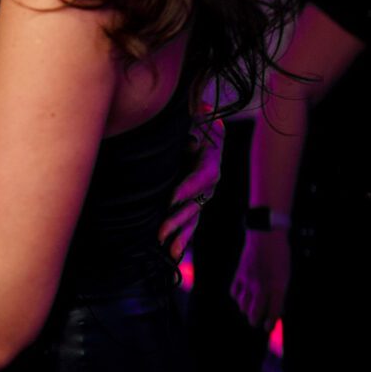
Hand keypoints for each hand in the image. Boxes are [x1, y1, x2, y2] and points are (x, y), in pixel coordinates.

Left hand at [158, 114, 223, 261]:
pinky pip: (191, 222)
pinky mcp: (196, 201)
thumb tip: (193, 129)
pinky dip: (183, 239)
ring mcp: (204, 194)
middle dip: (177, 219)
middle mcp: (210, 180)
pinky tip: (173, 255)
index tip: (171, 199)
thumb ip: (195, 120)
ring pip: (193, 217)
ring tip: (168, 251)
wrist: (204, 125)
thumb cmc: (194, 119)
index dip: (188, 188)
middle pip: (196, 203)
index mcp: (211, 159)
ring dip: (180, 235)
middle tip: (160, 232)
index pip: (203, 177)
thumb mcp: (195, 116)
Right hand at [230, 228, 289, 328]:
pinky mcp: (239, 274)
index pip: (272, 312)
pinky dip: (237, 298)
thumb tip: (277, 309)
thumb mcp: (286, 275)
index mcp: (277, 287)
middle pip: (254, 312)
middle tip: (256, 322)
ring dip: (246, 310)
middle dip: (254, 321)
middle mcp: (261, 286)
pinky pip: (234, 293)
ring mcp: (248, 281)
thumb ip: (281, 293)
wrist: (266, 235)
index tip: (267, 327)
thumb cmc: (280, 255)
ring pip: (242, 305)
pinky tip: (242, 296)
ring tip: (250, 309)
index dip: (270, 324)